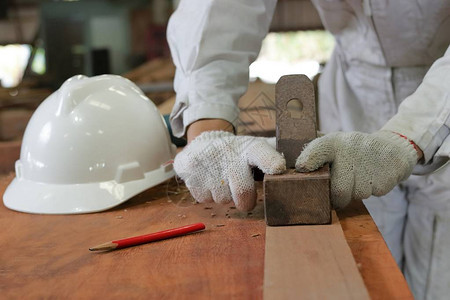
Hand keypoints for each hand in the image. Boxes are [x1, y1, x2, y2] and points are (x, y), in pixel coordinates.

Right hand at [174, 131, 285, 210]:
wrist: (201, 144)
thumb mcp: (256, 147)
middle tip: (244, 193)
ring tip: (222, 178)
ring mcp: (208, 166)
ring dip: (224, 194)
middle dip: (245, 200)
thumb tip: (304, 161)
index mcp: (251, 149)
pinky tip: (209, 179)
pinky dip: (209, 193)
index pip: (262, 154)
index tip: (279, 169)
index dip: (271, 161)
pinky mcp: (190, 174)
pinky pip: (205, 198)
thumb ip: (276, 155)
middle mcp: (230, 157)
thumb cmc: (237, 152)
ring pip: (223, 199)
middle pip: (242, 193)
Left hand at [296, 131, 419, 208]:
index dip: (308, 160)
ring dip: (355, 193)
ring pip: (356, 194)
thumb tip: (292, 163)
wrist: (393, 148)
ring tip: (357, 180)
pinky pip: (373, 192)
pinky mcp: (386, 173)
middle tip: (337, 196)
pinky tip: (371, 179)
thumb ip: (313, 152)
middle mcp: (351, 148)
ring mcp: (370, 161)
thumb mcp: (334, 143)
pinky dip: (371, 190)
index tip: (302, 169)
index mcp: (334, 142)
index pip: (318, 149)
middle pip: (338, 189)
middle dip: (336, 198)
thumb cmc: (353, 151)